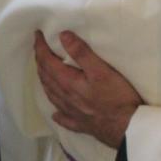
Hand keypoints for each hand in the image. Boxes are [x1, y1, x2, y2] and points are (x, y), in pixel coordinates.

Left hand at [34, 31, 142, 148]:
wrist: (124, 125)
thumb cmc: (115, 96)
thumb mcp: (101, 70)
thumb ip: (82, 53)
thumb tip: (63, 36)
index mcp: (68, 82)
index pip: (48, 62)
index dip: (41, 48)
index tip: (37, 35)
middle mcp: (64, 97)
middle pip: (46, 77)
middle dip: (40, 61)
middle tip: (39, 49)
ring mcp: (70, 111)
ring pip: (51, 94)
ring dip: (44, 80)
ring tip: (43, 72)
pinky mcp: (79, 122)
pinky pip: (62, 116)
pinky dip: (56, 111)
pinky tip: (56, 112)